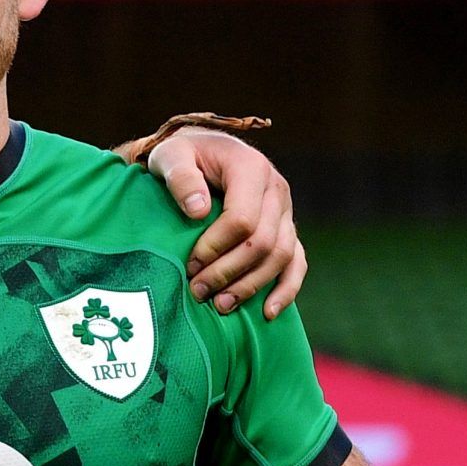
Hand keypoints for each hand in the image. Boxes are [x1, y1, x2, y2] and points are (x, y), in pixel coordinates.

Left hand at [148, 128, 304, 318]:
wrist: (199, 153)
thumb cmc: (181, 156)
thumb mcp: (170, 156)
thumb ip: (180, 177)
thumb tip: (198, 211)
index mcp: (251, 168)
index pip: (242, 219)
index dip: (216, 247)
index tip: (190, 264)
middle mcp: (277, 189)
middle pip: (263, 242)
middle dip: (229, 272)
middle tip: (198, 291)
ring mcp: (286, 211)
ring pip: (282, 257)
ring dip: (251, 285)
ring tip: (220, 305)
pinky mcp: (287, 229)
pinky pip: (297, 262)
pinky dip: (286, 289)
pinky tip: (269, 312)